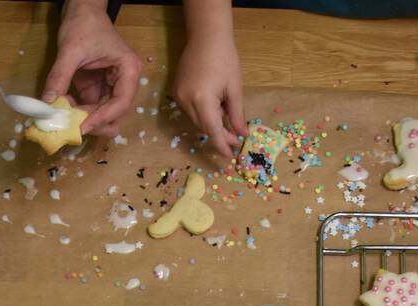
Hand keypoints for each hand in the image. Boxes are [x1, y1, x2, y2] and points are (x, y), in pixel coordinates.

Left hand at [45, 0, 141, 135]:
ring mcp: (112, 88)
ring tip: (65, 111)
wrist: (82, 12)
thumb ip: (60, 76)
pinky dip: (78, 112)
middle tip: (72, 125)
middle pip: (116, 114)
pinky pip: (91, 109)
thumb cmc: (84, 25)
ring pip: (104, 116)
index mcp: (128, 70)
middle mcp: (124, 82)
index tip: (82, 126)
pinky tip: (63, 105)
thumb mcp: (70, 50)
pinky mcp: (98, 90)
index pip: (121, 102)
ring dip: (85, 119)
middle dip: (95, 122)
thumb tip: (47, 102)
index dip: (103, 118)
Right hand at [172, 32, 245, 159]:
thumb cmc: (225, 59)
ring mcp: (178, 96)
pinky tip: (215, 110)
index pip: (212, 130)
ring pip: (196, 120)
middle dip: (220, 136)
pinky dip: (203, 115)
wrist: (206, 36)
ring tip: (227, 122)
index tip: (230, 158)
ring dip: (212, 125)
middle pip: (204, 127)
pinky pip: (190, 111)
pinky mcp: (176, 91)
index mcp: (202, 99)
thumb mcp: (235, 89)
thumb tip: (241, 135)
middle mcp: (186, 100)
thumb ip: (237, 115)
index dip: (221, 146)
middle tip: (235, 140)